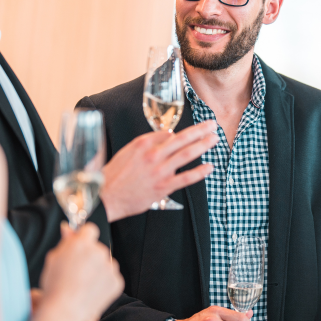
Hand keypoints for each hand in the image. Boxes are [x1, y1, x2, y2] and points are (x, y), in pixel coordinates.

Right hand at [37, 223, 123, 320]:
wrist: (64, 311)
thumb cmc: (55, 286)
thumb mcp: (53, 258)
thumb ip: (65, 241)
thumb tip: (68, 228)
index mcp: (83, 243)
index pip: (90, 229)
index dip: (84, 238)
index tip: (80, 247)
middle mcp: (99, 252)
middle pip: (98, 248)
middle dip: (90, 256)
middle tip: (77, 271)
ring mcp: (110, 267)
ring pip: (106, 263)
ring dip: (98, 269)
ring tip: (83, 284)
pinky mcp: (117, 281)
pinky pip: (111, 277)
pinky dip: (104, 283)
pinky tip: (91, 291)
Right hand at [101, 120, 218, 221]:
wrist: (106, 196)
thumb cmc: (116, 174)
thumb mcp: (128, 151)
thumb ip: (148, 142)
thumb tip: (167, 135)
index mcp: (143, 143)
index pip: (168, 133)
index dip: (183, 132)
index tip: (197, 129)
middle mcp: (153, 155)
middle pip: (182, 139)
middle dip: (200, 130)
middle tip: (212, 125)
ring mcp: (159, 171)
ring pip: (186, 154)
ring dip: (203, 145)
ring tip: (214, 139)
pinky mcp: (163, 186)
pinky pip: (186, 178)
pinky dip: (199, 172)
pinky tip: (209, 167)